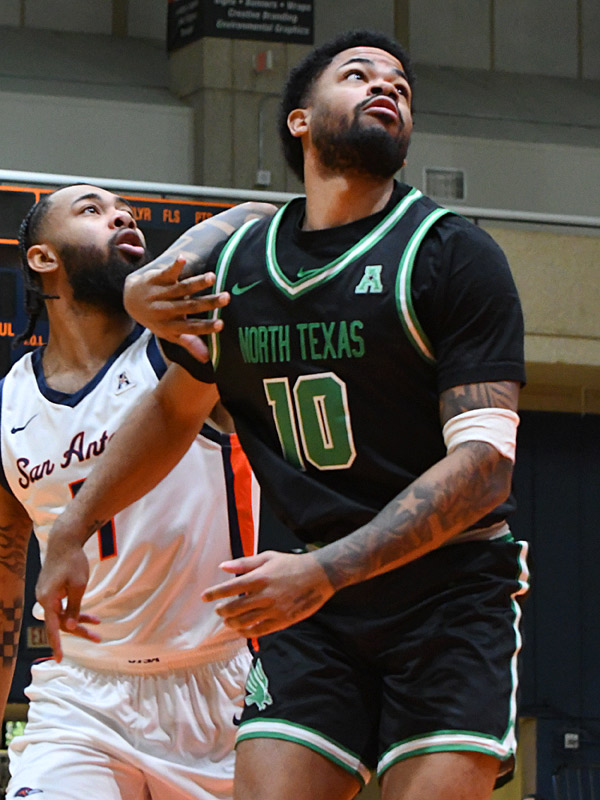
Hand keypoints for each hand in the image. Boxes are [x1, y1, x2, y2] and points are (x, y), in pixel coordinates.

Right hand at [35, 533, 99, 661]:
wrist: (65, 541)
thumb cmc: (72, 562)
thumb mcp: (78, 586)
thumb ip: (73, 608)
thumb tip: (69, 627)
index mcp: (47, 599)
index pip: (52, 627)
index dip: (56, 644)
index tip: (59, 658)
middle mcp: (43, 599)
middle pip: (60, 622)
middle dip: (79, 631)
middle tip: (97, 639)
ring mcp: (46, 595)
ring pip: (63, 614)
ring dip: (79, 620)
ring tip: (98, 625)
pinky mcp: (51, 591)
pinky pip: (62, 606)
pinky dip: (75, 610)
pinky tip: (91, 617)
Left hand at [124, 257, 229, 360]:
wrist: (131, 300)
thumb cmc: (156, 319)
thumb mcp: (170, 333)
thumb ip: (189, 343)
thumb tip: (207, 358)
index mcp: (170, 326)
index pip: (190, 327)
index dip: (205, 326)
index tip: (221, 324)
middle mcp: (164, 310)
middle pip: (189, 306)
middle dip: (208, 303)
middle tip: (226, 298)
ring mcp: (160, 294)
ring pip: (181, 288)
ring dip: (197, 282)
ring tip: (213, 277)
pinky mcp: (156, 278)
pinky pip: (166, 272)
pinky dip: (174, 266)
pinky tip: (183, 258)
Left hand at [201, 551, 334, 636]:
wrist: (319, 576)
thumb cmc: (291, 564)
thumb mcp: (267, 557)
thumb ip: (244, 563)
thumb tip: (222, 567)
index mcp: (259, 578)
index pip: (229, 589)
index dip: (214, 594)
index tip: (204, 597)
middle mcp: (264, 595)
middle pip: (234, 609)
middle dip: (222, 611)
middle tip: (218, 610)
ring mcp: (273, 610)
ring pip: (244, 622)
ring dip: (231, 623)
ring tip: (228, 621)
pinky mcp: (282, 621)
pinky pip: (259, 631)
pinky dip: (246, 632)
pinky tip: (241, 630)